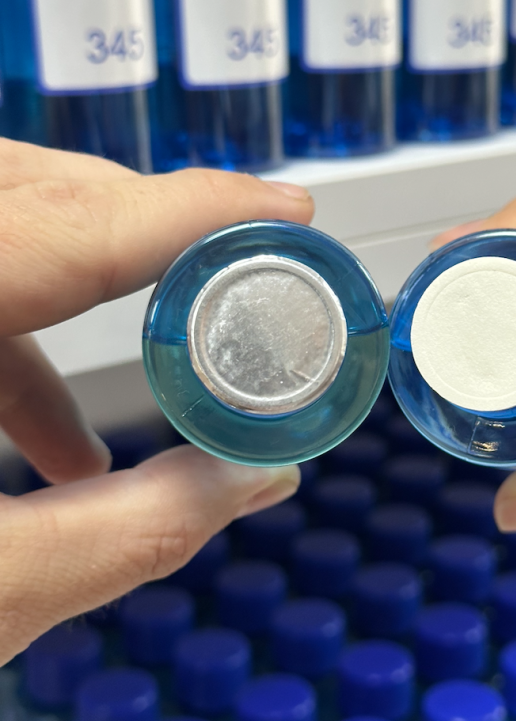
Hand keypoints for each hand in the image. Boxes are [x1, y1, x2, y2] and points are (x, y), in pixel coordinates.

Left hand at [0, 138, 314, 664]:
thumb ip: (139, 528)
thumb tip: (256, 475)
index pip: (60, 227)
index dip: (190, 210)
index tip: (283, 206)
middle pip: (17, 192)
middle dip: (135, 224)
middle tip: (223, 264)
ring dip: (76, 286)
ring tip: (144, 372)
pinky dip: (13, 340)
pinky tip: (51, 435)